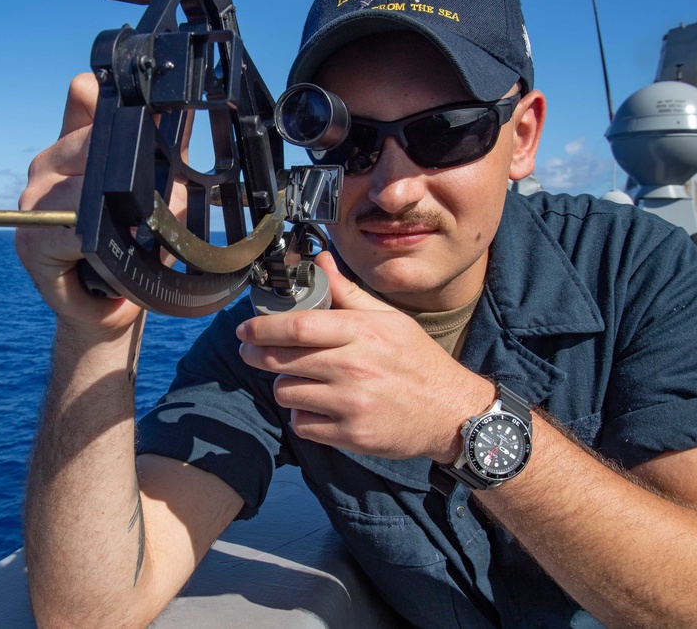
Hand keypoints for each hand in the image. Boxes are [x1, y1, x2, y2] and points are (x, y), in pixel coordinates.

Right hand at [14, 73, 189, 339]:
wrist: (113, 306)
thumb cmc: (136, 247)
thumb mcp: (160, 192)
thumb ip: (164, 153)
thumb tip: (179, 122)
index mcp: (76, 143)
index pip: (86, 97)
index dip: (112, 101)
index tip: (143, 113)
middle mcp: (49, 163)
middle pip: (91, 143)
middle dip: (130, 171)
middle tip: (153, 203)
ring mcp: (33, 199)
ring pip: (82, 186)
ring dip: (119, 211)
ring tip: (136, 234)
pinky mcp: (29, 238)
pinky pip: (67, 229)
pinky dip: (93, 241)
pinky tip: (102, 252)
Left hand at [235, 251, 494, 461]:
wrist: (451, 413)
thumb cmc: (418, 362)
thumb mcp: (390, 320)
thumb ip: (349, 294)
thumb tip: (320, 261)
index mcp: (363, 332)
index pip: (299, 325)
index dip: (263, 327)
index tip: (245, 329)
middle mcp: (355, 367)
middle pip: (283, 360)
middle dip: (258, 355)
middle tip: (251, 352)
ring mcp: (351, 404)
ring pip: (287, 392)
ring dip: (287, 385)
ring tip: (303, 380)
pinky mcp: (350, 435)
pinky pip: (301, 424)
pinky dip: (303, 416)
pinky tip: (319, 407)